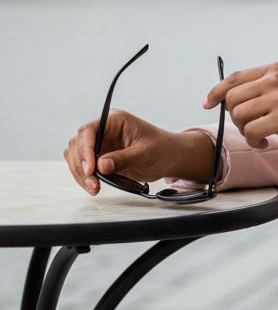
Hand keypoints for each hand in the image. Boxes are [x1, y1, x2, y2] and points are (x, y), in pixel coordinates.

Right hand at [64, 111, 212, 194]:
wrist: (170, 158)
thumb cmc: (162, 149)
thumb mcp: (145, 153)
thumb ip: (123, 159)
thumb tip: (101, 166)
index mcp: (114, 120)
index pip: (89, 130)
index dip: (85, 150)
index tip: (90, 169)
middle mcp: (103, 130)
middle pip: (77, 144)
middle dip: (81, 165)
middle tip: (93, 183)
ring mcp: (100, 144)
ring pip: (76, 157)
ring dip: (80, 173)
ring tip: (94, 188)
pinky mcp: (100, 158)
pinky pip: (83, 167)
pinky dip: (85, 178)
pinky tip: (95, 187)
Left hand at [204, 62, 277, 162]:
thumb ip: (270, 87)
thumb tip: (238, 102)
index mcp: (277, 68)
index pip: (233, 78)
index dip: (215, 92)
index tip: (208, 104)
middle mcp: (275, 79)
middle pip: (232, 99)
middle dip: (234, 117)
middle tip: (251, 129)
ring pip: (239, 116)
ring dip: (245, 131)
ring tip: (262, 136)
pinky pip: (251, 131)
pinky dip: (255, 141)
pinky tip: (267, 142)